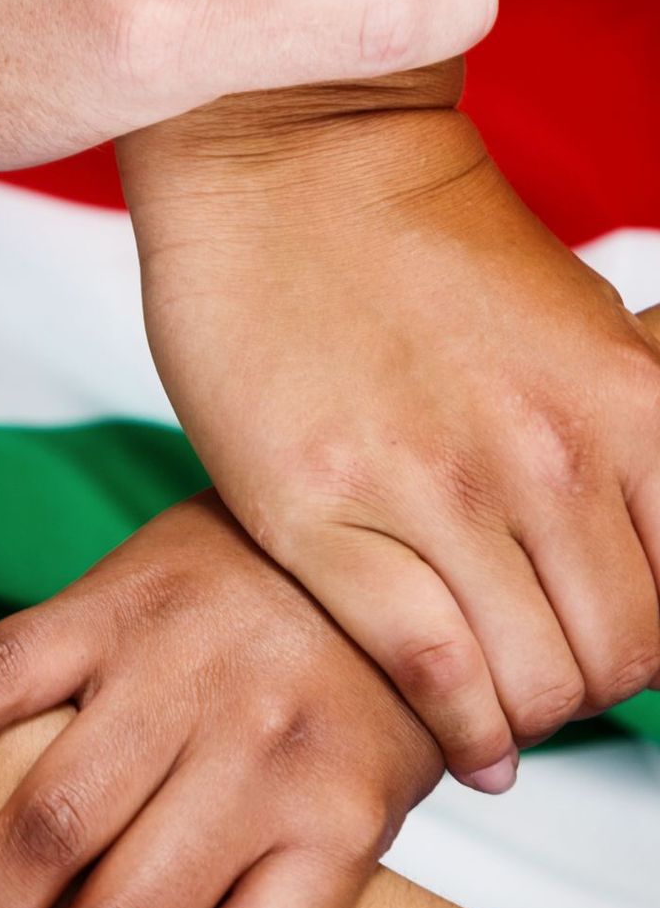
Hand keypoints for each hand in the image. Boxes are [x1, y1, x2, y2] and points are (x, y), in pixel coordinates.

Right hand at [119, 101, 659, 788]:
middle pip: (619, 659)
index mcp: (629, 407)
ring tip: (499, 705)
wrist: (285, 162)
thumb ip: (630, 439)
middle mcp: (548, 456)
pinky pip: (426, 666)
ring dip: (526, 713)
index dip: (654, 653)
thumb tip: (647, 549)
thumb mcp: (582, 331)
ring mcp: (432, 487)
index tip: (610, 649)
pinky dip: (461, 729)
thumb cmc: (424, 242)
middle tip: (547, 678)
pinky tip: (470, 745)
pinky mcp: (320, 511)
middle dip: (590, 689)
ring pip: (531, 679)